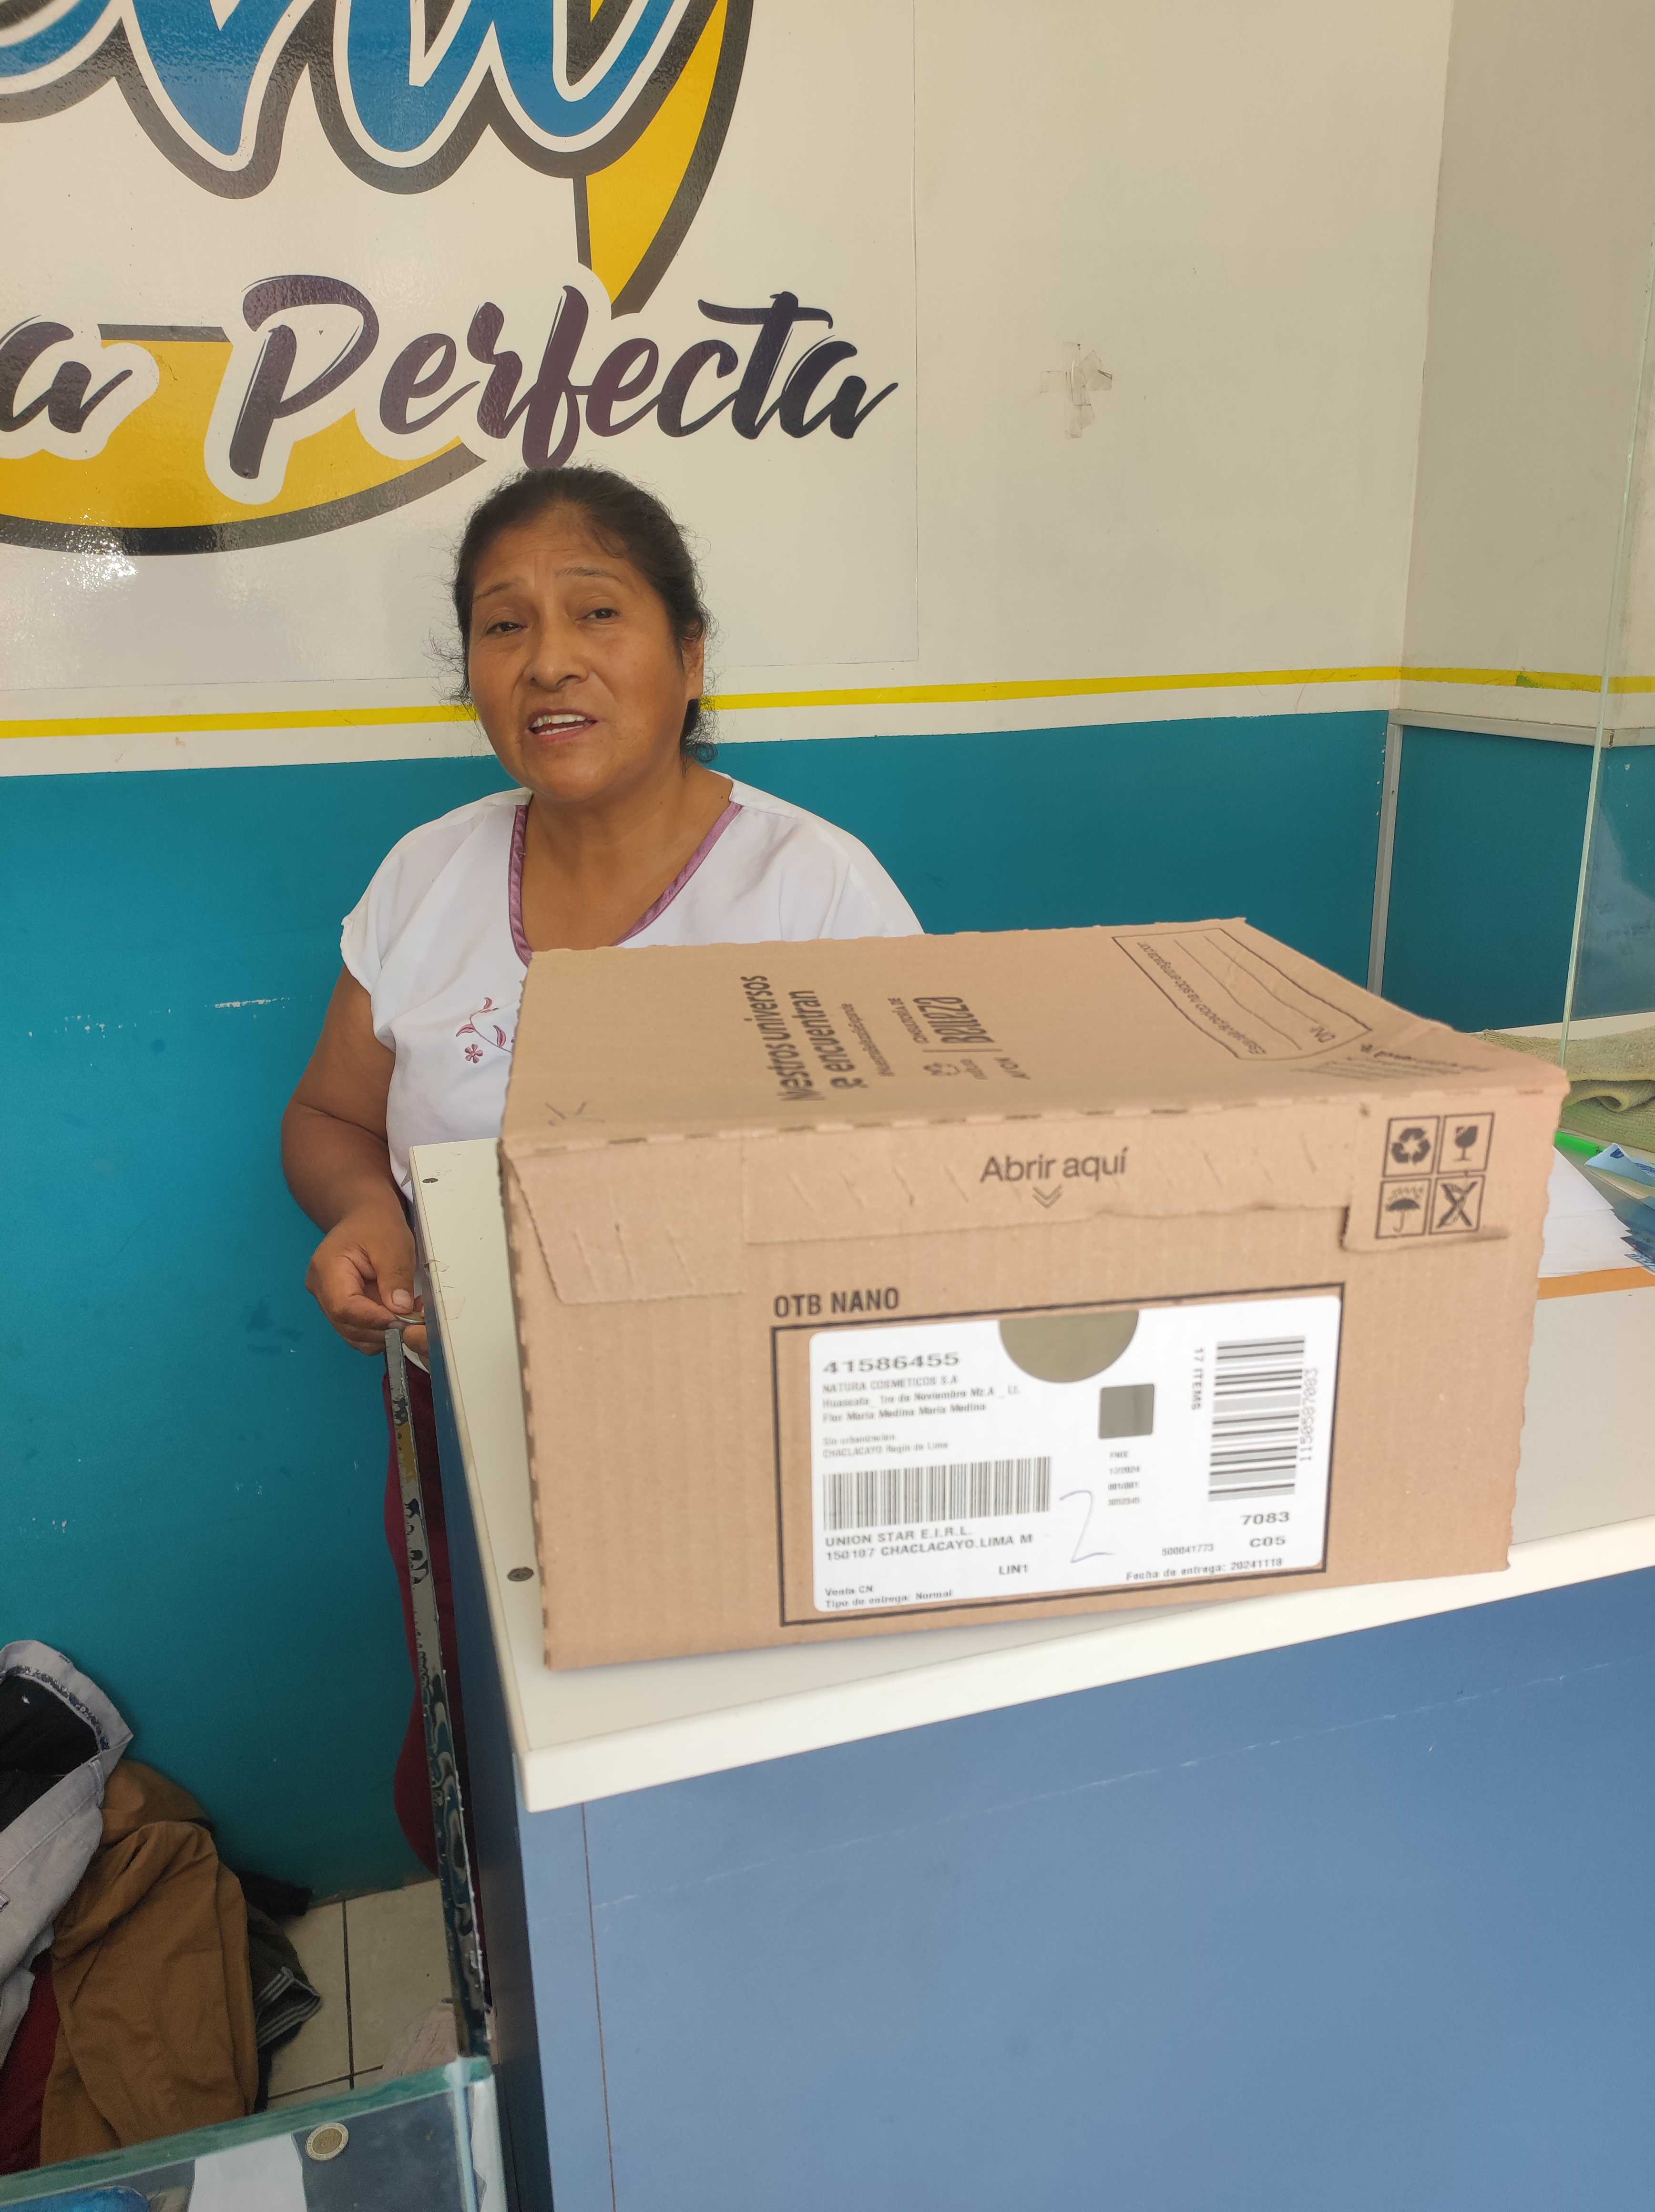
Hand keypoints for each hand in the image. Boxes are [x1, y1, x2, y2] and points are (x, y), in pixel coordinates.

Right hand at [305, 1202, 426, 1357]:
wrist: (366, 1218)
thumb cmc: (377, 1226)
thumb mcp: (393, 1245)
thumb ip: (395, 1277)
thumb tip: (401, 1310)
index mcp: (326, 1269)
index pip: (344, 1307)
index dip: (373, 1319)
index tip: (403, 1320)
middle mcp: (320, 1290)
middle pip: (346, 1325)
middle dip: (381, 1329)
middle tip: (414, 1320)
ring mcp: (328, 1301)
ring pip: (353, 1334)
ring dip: (383, 1333)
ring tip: (410, 1316)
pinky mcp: (341, 1308)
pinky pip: (359, 1330)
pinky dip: (380, 1331)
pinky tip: (399, 1317)